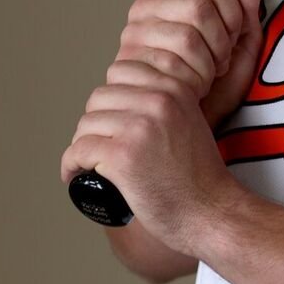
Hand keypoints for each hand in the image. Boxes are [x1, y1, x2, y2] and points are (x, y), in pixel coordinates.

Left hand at [59, 58, 247, 251]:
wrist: (212, 212)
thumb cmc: (200, 175)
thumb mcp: (191, 119)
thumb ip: (167, 100)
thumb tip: (124, 94)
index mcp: (174, 87)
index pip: (121, 70)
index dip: (111, 98)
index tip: (111, 121)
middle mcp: (157, 101)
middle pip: (99, 97)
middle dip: (95, 123)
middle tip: (100, 146)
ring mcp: (139, 128)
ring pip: (86, 124)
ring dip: (83, 145)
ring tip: (90, 163)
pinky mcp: (123, 157)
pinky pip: (79, 151)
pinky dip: (71, 165)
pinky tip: (75, 175)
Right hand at [116, 0, 264, 128]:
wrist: (185, 131)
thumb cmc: (211, 91)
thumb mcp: (239, 45)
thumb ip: (246, 4)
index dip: (233, 15)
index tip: (229, 40)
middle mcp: (144, 11)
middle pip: (201, 6)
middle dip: (221, 43)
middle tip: (216, 64)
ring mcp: (132, 37)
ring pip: (188, 35)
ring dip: (208, 66)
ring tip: (202, 79)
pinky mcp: (125, 65)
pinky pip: (174, 63)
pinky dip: (193, 82)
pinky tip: (189, 92)